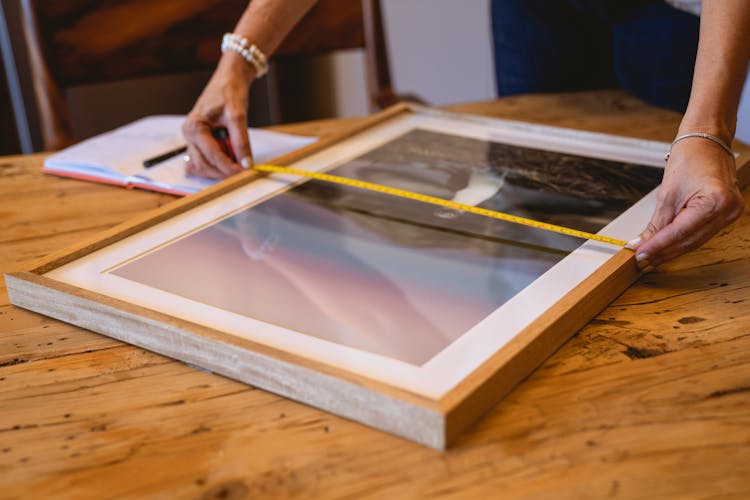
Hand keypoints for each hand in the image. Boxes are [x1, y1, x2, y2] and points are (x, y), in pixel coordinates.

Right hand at [182, 54, 254, 178]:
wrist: (228, 79)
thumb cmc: (229, 92)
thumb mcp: (238, 116)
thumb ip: (241, 141)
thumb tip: (246, 163)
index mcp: (194, 126)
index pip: (211, 155)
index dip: (228, 166)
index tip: (244, 172)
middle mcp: (189, 134)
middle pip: (203, 164)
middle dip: (223, 171)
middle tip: (242, 172)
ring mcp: (192, 139)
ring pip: (202, 165)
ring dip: (219, 170)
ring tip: (238, 164)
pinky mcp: (198, 141)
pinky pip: (203, 160)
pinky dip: (215, 165)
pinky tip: (229, 162)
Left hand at [628, 137, 744, 269]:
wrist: (706, 141)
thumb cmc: (690, 158)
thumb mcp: (667, 194)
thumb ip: (656, 224)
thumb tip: (642, 244)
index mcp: (715, 202)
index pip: (679, 233)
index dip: (657, 247)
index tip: (639, 256)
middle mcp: (727, 210)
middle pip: (689, 241)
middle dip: (663, 252)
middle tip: (641, 261)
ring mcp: (730, 213)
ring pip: (695, 241)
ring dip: (672, 250)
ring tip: (650, 257)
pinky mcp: (726, 214)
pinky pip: (701, 234)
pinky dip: (683, 240)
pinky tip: (667, 247)